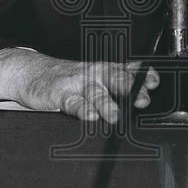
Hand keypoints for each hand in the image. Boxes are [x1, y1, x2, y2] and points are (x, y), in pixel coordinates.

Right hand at [0, 48, 158, 122]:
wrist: (32, 72)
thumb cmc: (69, 78)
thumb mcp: (96, 75)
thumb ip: (120, 79)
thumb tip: (148, 88)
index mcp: (106, 70)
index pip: (129, 70)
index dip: (143, 76)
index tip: (154, 82)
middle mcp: (95, 74)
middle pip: (115, 78)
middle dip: (130, 88)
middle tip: (142, 99)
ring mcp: (77, 83)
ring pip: (95, 92)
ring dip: (106, 104)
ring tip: (115, 115)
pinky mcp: (60, 94)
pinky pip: (72, 102)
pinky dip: (82, 109)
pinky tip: (89, 116)